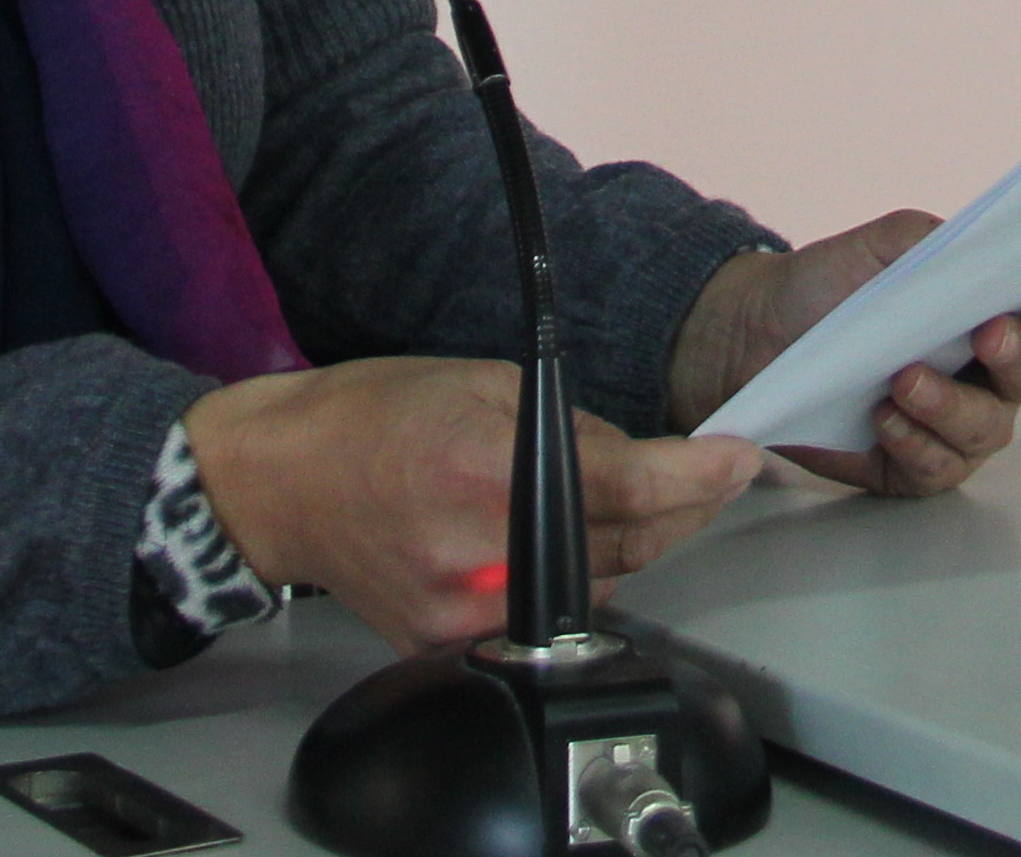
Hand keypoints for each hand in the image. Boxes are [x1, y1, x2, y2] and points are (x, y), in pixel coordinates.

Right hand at [181, 358, 760, 652]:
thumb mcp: (480, 382)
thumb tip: (643, 461)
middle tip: (709, 478)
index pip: (627, 486)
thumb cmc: (370, 417)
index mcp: (487, 467)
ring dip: (630, 546)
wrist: (281, 482)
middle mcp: (478, 548)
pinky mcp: (448, 639)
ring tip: (622, 501)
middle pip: (626, 545)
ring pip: (596, 587)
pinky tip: (561, 541)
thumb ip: (572, 426)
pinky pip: (545, 616)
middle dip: (682, 510)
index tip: (740, 461)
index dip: (698, 477)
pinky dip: (570, 578)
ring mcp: (462, 607)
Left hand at [663, 210, 1020, 496]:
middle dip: (1017, 354)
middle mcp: (986, 369)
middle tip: (986, 336)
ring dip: (952, 405)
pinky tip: (884, 421)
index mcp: (990, 306)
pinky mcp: (915, 465)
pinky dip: (917, 444)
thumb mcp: (883, 246)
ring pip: (988, 428)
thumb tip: (984, 249)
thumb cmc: (829, 284)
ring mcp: (954, 421)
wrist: (753, 334)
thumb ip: (936, 242)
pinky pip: (939, 469)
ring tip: (903, 381)